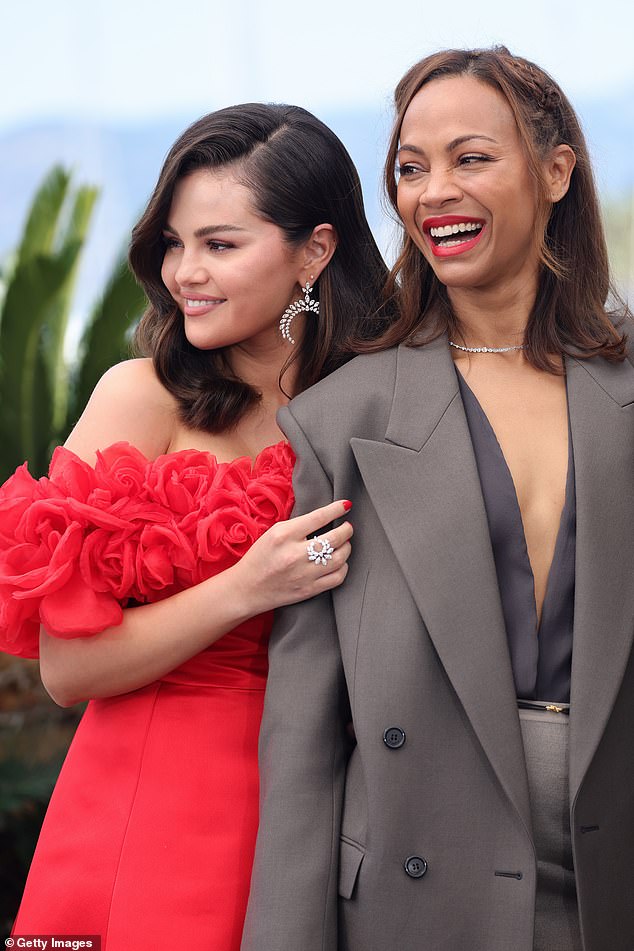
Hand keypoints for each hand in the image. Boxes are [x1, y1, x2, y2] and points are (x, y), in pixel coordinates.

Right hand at [231, 500, 352, 615]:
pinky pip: (337, 577)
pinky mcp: (308, 590)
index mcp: (283, 535)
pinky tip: (339, 562)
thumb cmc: (259, 558)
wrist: (246, 589)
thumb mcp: (273, 533)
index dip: (336, 510)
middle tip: (347, 527)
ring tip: (344, 543)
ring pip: (339, 559)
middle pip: (334, 539)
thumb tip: (324, 517)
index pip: (318, 518)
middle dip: (346, 530)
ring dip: (346, 548)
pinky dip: (343, 567)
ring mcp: (303, 574)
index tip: (346, 505)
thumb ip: (297, 525)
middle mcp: (294, 554)